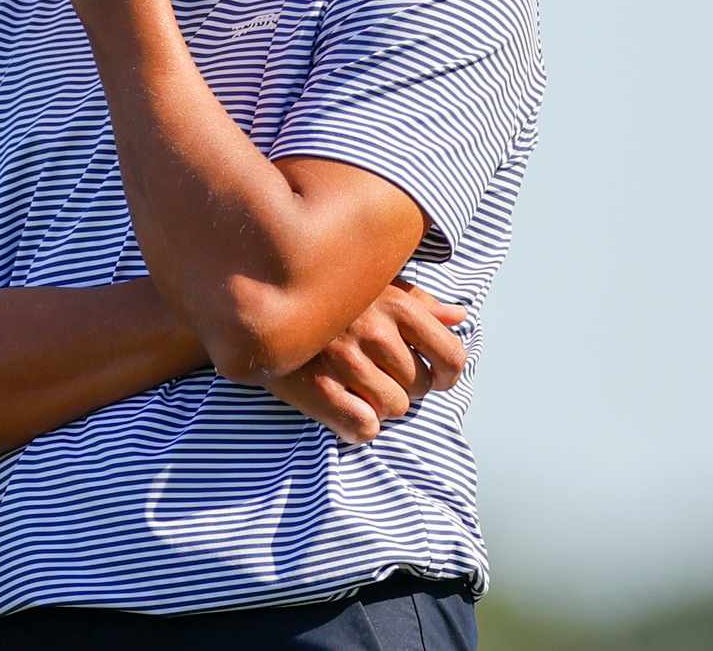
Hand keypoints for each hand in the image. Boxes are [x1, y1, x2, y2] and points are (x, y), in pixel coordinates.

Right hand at [261, 282, 468, 443]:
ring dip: (379, 404)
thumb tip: (459, 316)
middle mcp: (375, 331)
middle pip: (420, 387)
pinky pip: (364, 427)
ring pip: (394, 409)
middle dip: (405, 386)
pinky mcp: (318, 388)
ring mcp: (346, 361)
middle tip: (379, 375)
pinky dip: (358, 424)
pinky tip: (342, 405)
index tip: (435, 376)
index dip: (447, 374)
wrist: (252, 297)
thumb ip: (418, 301)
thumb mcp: (372, 284)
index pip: (451, 355)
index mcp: (397, 303)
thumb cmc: (323, 294)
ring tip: (356, 387)